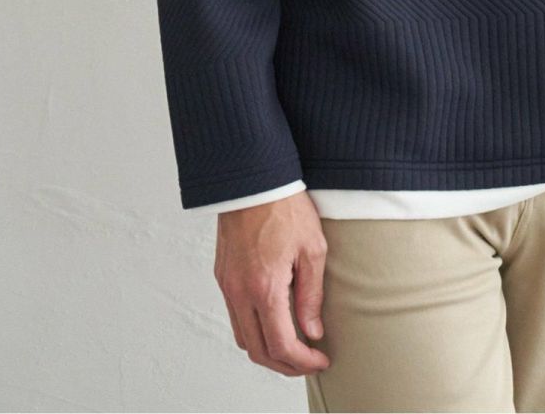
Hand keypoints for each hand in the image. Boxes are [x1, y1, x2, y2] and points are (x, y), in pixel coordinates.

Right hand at [214, 191, 331, 376]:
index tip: (321, 360)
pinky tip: (274, 321)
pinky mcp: (222, 276)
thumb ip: (311, 295)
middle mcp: (239, 293)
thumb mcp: (312, 249)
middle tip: (310, 361)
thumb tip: (313, 332)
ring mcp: (227, 286)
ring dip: (268, 350)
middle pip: (258, 351)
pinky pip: (235, 316)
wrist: (253, 179)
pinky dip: (254, 330)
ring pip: (243, 337)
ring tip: (295, 345)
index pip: (281, 345)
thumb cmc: (286, 208)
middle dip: (285, 365)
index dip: (303, 362)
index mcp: (264, 288)